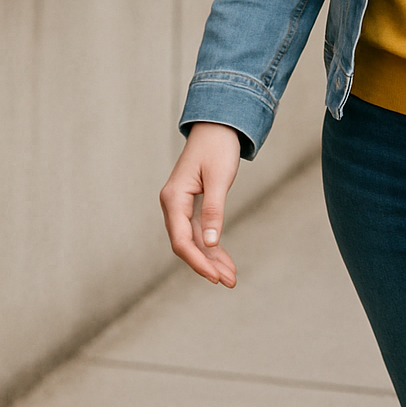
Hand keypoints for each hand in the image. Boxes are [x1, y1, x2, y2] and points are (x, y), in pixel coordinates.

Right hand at [159, 122, 241, 285]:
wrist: (218, 124)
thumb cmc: (218, 147)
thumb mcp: (219, 178)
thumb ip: (214, 210)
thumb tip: (210, 243)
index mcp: (173, 198)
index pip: (181, 240)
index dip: (198, 261)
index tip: (216, 277)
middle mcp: (173, 204)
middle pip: (186, 245)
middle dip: (207, 265)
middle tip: (229, 282)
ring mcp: (180, 205)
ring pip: (193, 241)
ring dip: (210, 259)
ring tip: (231, 277)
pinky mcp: (191, 204)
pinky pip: (198, 231)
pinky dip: (211, 246)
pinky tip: (223, 260)